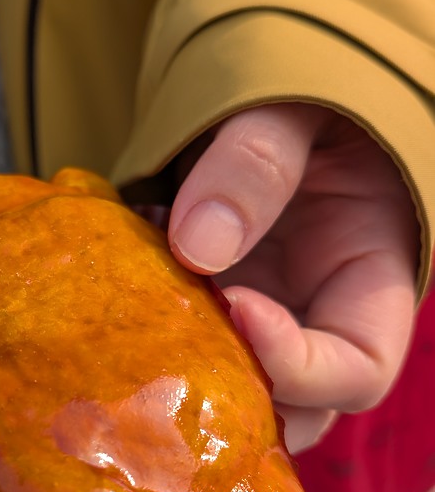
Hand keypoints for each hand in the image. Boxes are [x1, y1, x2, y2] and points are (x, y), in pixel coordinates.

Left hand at [168, 103, 419, 452]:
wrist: (263, 84)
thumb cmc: (301, 84)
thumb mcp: (294, 105)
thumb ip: (257, 160)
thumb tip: (197, 247)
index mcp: (369, 279)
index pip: (357, 368)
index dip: (296, 364)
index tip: (233, 305)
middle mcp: (315, 315)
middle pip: (290, 408)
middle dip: (227, 390)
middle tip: (169, 330)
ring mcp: (257, 315)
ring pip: (226, 387)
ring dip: (177, 359)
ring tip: (141, 285)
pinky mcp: (203, 304)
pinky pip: (175, 340)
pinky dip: (142, 320)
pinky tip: (121, 261)